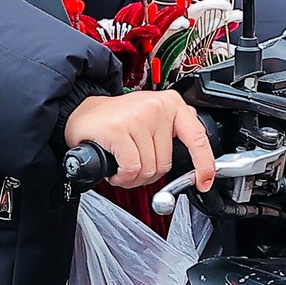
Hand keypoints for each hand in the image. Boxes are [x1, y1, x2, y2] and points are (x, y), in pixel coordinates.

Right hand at [64, 90, 214, 190]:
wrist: (81, 113)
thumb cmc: (116, 119)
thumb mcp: (152, 117)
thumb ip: (175, 129)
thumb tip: (196, 150)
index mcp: (171, 103)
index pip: (197, 138)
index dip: (204, 165)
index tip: (204, 181)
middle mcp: (156, 107)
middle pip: (167, 162)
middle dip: (150, 174)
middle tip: (134, 166)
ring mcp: (137, 117)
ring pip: (149, 169)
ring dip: (133, 177)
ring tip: (122, 165)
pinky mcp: (118, 130)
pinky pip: (131, 168)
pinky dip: (122, 176)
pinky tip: (115, 169)